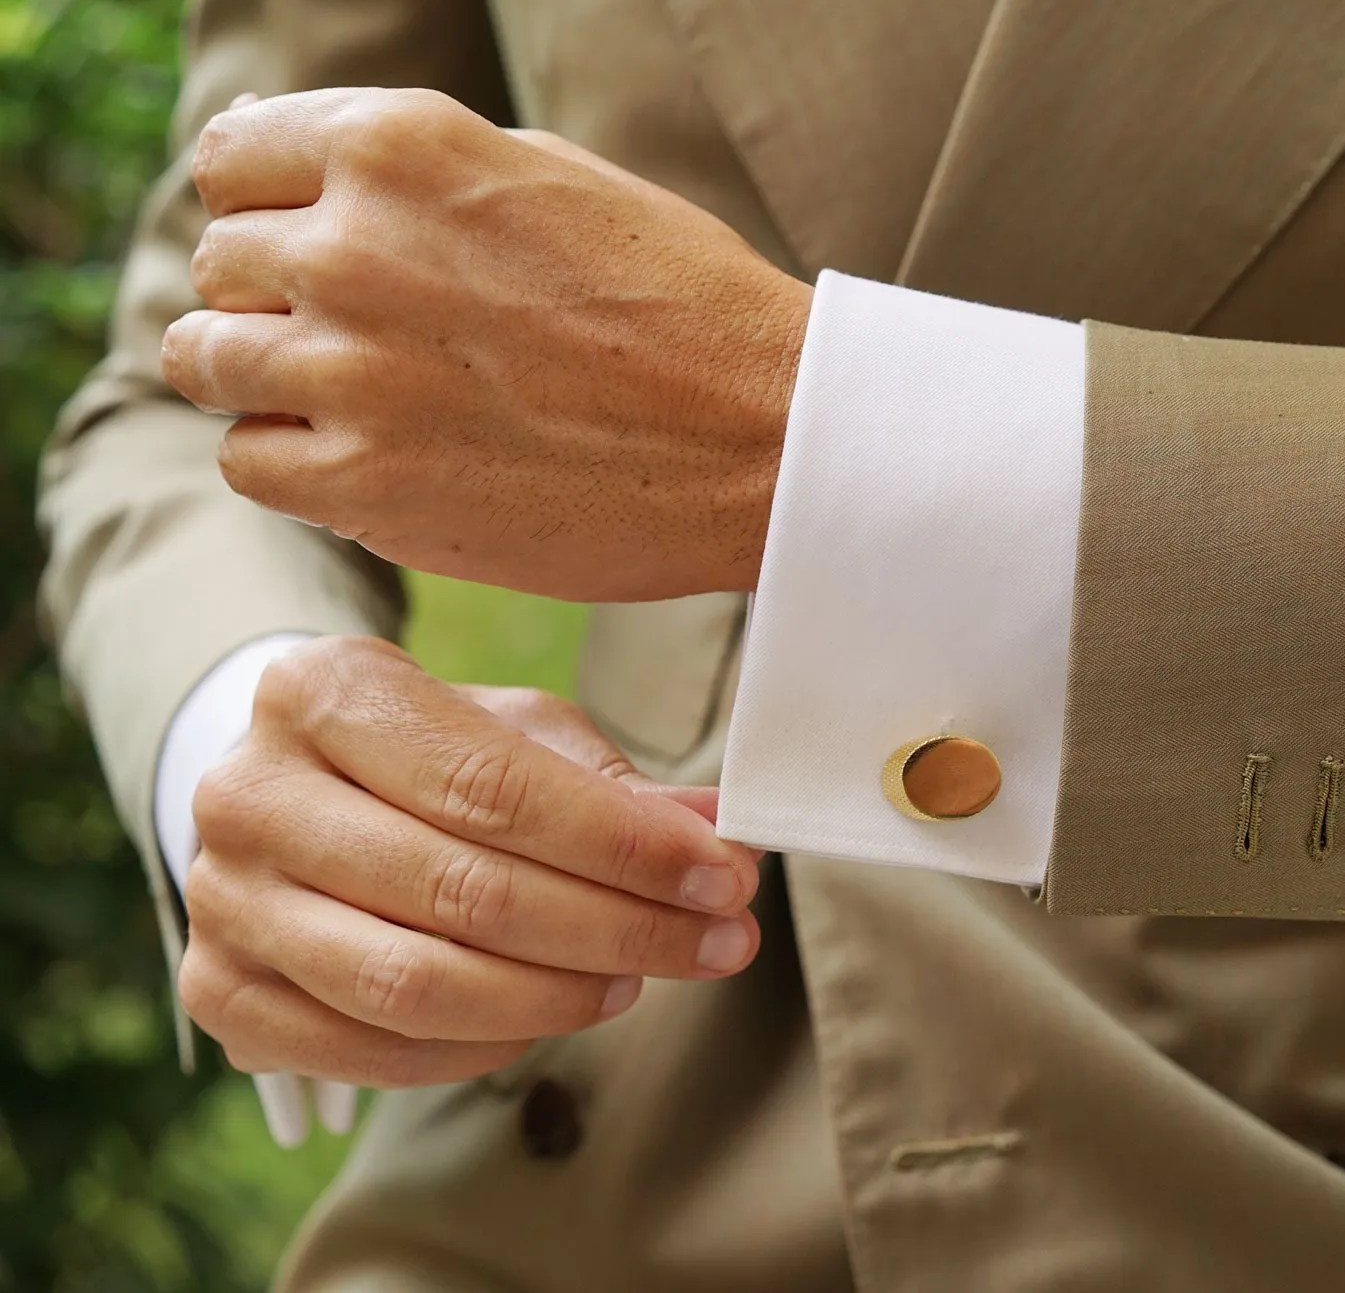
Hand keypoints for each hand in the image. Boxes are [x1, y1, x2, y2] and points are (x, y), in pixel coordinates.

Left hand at [160, 88, 810, 601]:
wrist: (767, 439)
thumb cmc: (683, 304)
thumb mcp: (551, 179)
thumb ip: (417, 176)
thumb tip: (314, 191)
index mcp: (400, 147)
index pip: (232, 159)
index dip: (268, 206)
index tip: (312, 247)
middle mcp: (353, 247)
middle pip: (220, 262)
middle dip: (274, 295)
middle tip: (364, 337)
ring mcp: (350, 370)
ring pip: (205, 359)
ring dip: (265, 377)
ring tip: (356, 398)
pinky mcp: (365, 485)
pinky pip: (247, 460)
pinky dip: (291, 461)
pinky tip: (370, 458)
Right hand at [176, 635, 760, 1087]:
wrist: (294, 793)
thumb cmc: (426, 753)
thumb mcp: (517, 734)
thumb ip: (614, 785)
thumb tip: (724, 838)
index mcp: (320, 691)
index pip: (493, 787)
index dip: (623, 845)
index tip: (725, 877)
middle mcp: (248, 793)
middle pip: (464, 891)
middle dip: (619, 928)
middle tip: (720, 942)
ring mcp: (223, 901)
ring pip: (416, 984)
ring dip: (558, 996)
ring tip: (642, 978)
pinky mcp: (221, 993)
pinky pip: (375, 1051)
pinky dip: (485, 1046)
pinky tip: (557, 1014)